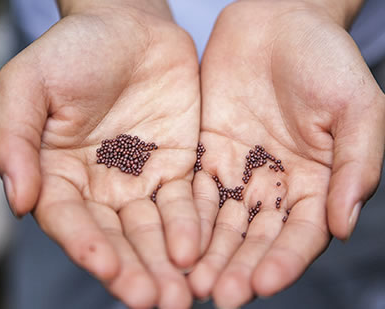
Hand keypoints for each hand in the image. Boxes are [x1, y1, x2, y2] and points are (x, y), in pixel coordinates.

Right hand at [0, 1, 199, 307]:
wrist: (129, 27)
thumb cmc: (75, 49)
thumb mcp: (29, 85)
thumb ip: (14, 139)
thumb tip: (17, 199)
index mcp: (60, 174)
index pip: (71, 222)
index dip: (86, 247)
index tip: (105, 268)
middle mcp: (102, 186)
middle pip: (118, 238)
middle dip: (136, 270)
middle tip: (157, 302)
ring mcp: (142, 179)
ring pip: (155, 230)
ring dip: (168, 262)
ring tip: (183, 294)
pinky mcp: (177, 168)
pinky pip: (186, 203)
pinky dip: (193, 227)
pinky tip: (201, 251)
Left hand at [189, 1, 384, 306]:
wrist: (278, 22)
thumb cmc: (325, 59)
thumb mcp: (356, 107)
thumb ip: (357, 165)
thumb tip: (345, 224)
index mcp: (315, 183)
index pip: (300, 235)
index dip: (283, 262)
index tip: (262, 285)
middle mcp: (273, 186)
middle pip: (255, 238)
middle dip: (238, 267)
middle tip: (217, 294)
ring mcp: (237, 171)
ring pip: (220, 222)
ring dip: (207, 252)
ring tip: (190, 280)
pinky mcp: (205, 153)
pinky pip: (192, 189)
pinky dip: (183, 216)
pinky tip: (172, 239)